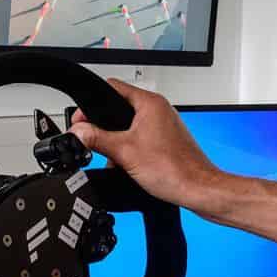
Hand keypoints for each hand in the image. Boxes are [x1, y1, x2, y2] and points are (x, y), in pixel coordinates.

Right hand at [70, 78, 227, 212]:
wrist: (198, 189)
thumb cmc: (175, 170)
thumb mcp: (124, 152)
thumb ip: (96, 139)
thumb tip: (77, 132)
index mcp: (150, 103)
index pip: (112, 87)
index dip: (91, 104)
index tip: (82, 121)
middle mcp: (159, 110)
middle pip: (119, 109)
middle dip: (105, 128)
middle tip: (99, 143)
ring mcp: (164, 125)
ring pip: (129, 127)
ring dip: (118, 142)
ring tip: (119, 158)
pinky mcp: (167, 140)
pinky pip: (141, 139)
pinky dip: (131, 150)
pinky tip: (132, 166)